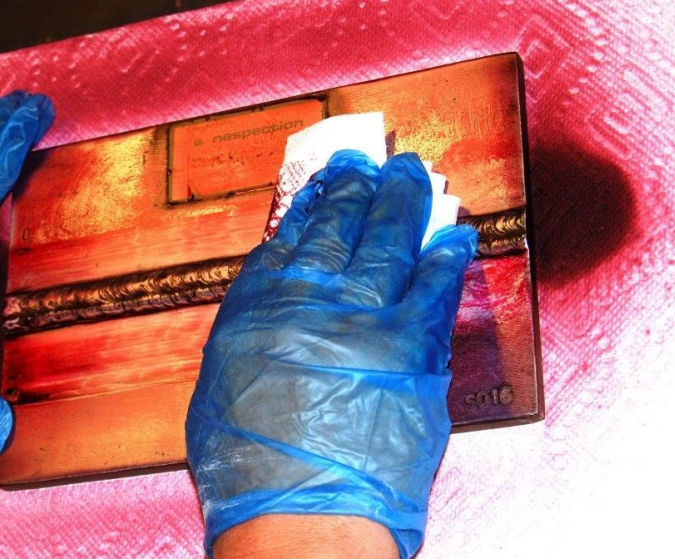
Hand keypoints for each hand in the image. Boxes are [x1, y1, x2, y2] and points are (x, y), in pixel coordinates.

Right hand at [186, 150, 476, 556]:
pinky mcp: (412, 347)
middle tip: (368, 158)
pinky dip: (446, 255)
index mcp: (260, 308)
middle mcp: (311, 300)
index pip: (290, 237)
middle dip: (356, 185)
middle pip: (340, 226)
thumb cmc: (252, 468)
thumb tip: (271, 296)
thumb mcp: (222, 387)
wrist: (298, 516)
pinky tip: (452, 232)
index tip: (323, 180)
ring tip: (411, 174)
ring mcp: (364, 319)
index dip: (310, 203)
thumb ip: (251, 331)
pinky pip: (435, 286)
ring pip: (387, 241)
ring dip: (402, 201)